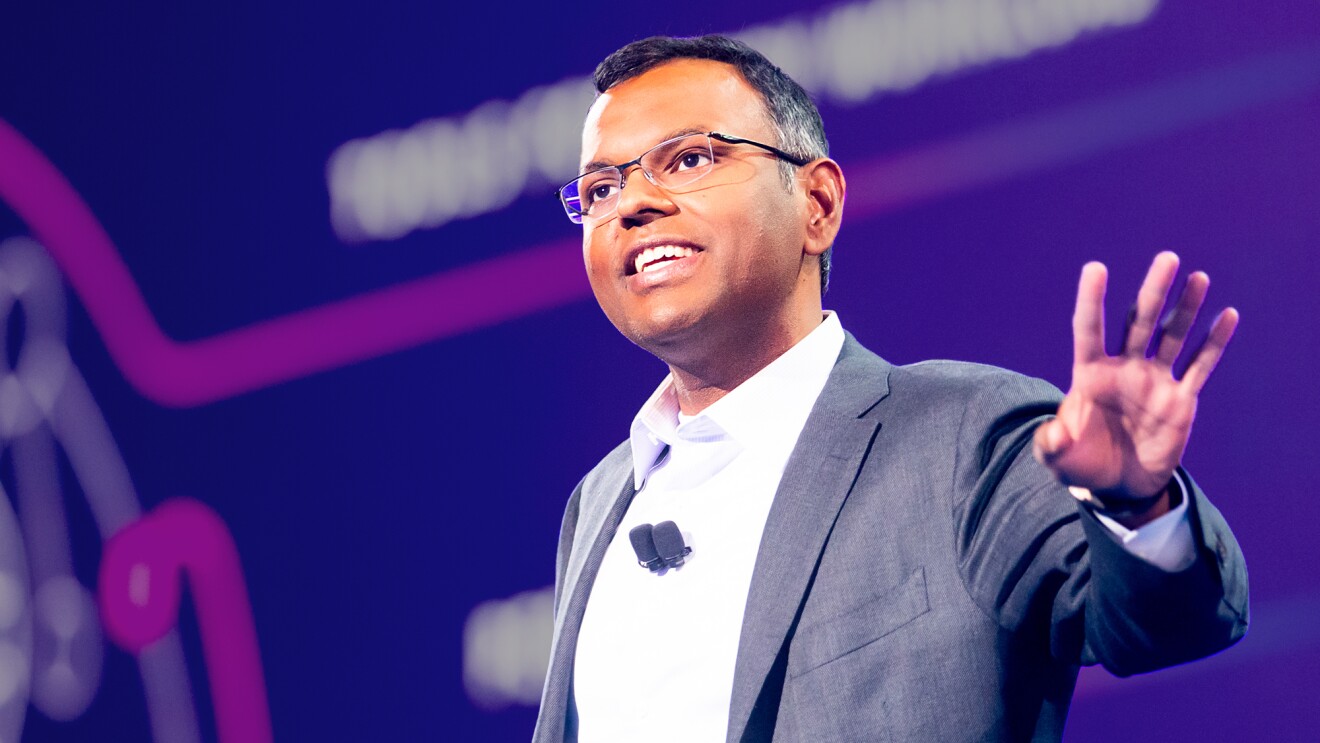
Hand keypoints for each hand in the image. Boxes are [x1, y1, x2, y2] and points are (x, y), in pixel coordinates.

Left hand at [1033, 252, 1238, 506]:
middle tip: (1167, 259)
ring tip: (1198, 279)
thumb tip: (1054, 435)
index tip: (1096, 268)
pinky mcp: (1180, 399)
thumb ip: (1051, 444)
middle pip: (1138, 321)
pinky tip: (1227, 316)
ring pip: (1172, 336)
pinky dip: (1213, 344)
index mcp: (1089, 374)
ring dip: (1186, 308)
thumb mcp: (1058, 458)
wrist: (1118, 486)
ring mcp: (1153, 381)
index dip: (1092, 300)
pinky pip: (1199, 367)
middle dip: (1153, 291)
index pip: (1089, 329)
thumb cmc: (1081, 464)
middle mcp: (1123, 369)